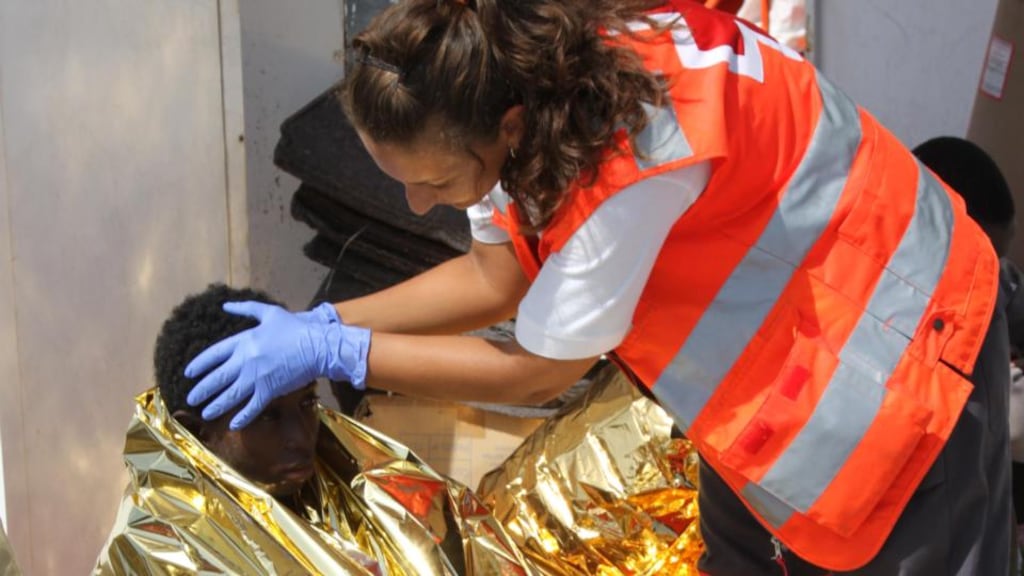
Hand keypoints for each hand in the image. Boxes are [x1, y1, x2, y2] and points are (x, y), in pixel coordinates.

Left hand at [184, 301, 369, 428]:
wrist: (316, 346)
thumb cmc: (294, 328)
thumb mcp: (269, 313)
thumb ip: (246, 308)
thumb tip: (225, 305)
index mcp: (243, 341)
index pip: (213, 354)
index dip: (199, 364)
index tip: (189, 373)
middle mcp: (245, 361)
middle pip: (217, 378)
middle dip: (202, 390)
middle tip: (191, 399)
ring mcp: (256, 377)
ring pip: (230, 395)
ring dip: (216, 405)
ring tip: (205, 413)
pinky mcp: (270, 390)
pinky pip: (252, 407)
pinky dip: (243, 417)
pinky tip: (233, 425)